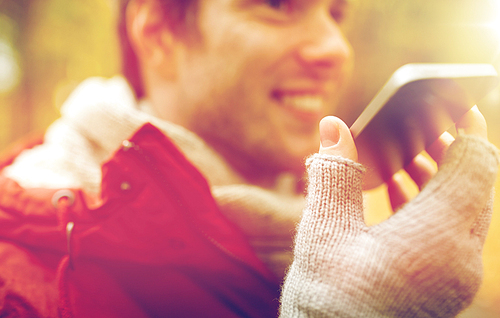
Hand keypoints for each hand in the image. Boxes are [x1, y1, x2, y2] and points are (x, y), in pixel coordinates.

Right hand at [280, 110, 498, 316]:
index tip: (451, 102)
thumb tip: (333, 127)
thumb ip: (335, 173)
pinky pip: (453, 231)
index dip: (466, 126)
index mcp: (437, 237)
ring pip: (464, 208)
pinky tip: (398, 196)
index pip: (475, 163)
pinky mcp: (445, 284)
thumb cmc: (326, 299)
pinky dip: (432, 205)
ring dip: (438, 178)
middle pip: (474, 184)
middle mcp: (461, 257)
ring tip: (403, 159)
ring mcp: (457, 275)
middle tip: (416, 129)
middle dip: (448, 150)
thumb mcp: (324, 231)